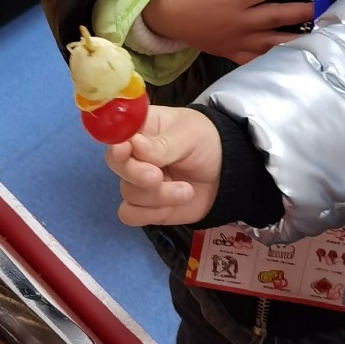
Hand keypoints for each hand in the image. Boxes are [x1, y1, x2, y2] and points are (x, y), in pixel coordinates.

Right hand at [107, 106, 223, 226]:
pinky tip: (170, 208)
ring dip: (157, 196)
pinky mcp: (146, 206)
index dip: (116, 144)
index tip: (124, 151)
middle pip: (116, 165)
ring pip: (128, 193)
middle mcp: (134, 155)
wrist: (228, 175)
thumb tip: (132, 145)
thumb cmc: (207, 143)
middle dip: (135, 174)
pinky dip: (148, 214)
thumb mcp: (190, 136)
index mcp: (142, 128)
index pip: (117, 134)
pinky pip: (130, 215)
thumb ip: (162, 144)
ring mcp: (138, 182)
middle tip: (157, 177)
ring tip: (186, 191)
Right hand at [141, 0, 310, 64]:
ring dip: (298, 40)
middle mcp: (241, 22)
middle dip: (304, 11)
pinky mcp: (232, 53)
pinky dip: (276, 60)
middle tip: (324, 7)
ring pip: (274, 44)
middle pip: (280, 16)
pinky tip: (292, 59)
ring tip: (320, 38)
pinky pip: (258, 60)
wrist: (163, 15)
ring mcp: (238, 41)